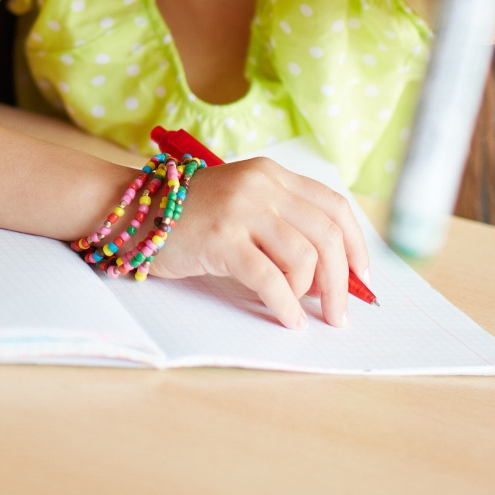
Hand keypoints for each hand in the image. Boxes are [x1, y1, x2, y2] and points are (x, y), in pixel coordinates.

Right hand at [149, 158, 370, 328]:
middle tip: (340, 313)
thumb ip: (281, 224)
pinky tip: (287, 320)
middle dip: (342, 281)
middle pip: (327, 235)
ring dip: (310, 294)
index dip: (356, 244)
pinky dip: (285, 307)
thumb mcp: (242, 205)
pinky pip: (270, 280)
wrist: (134, 213)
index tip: (361, 276)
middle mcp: (262, 185)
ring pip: (304, 258)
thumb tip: (328, 275)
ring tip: (298, 310)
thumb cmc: (189, 218)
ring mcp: (242, 210)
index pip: (334, 206)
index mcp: (272, 174)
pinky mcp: (222, 238)